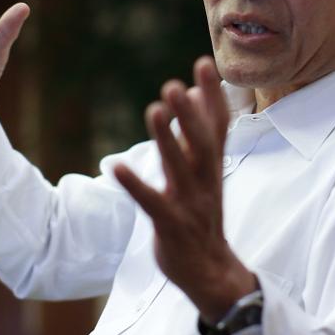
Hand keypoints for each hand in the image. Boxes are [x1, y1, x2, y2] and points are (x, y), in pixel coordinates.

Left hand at [114, 57, 255, 321]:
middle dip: (191, 114)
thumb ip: (199, 134)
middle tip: (175, 86)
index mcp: (213, 165)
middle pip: (202, 143)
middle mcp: (206, 180)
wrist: (210, 270)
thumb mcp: (205, 171)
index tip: (204, 64)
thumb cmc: (202, 213)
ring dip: (167, 140)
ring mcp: (190, 203)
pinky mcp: (170, 225)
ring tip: (155, 110)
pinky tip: (116, 166)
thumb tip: (192, 92)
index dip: (212, 95)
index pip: (218, 125)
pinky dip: (135, 185)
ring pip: (179, 168)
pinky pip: (151, 202)